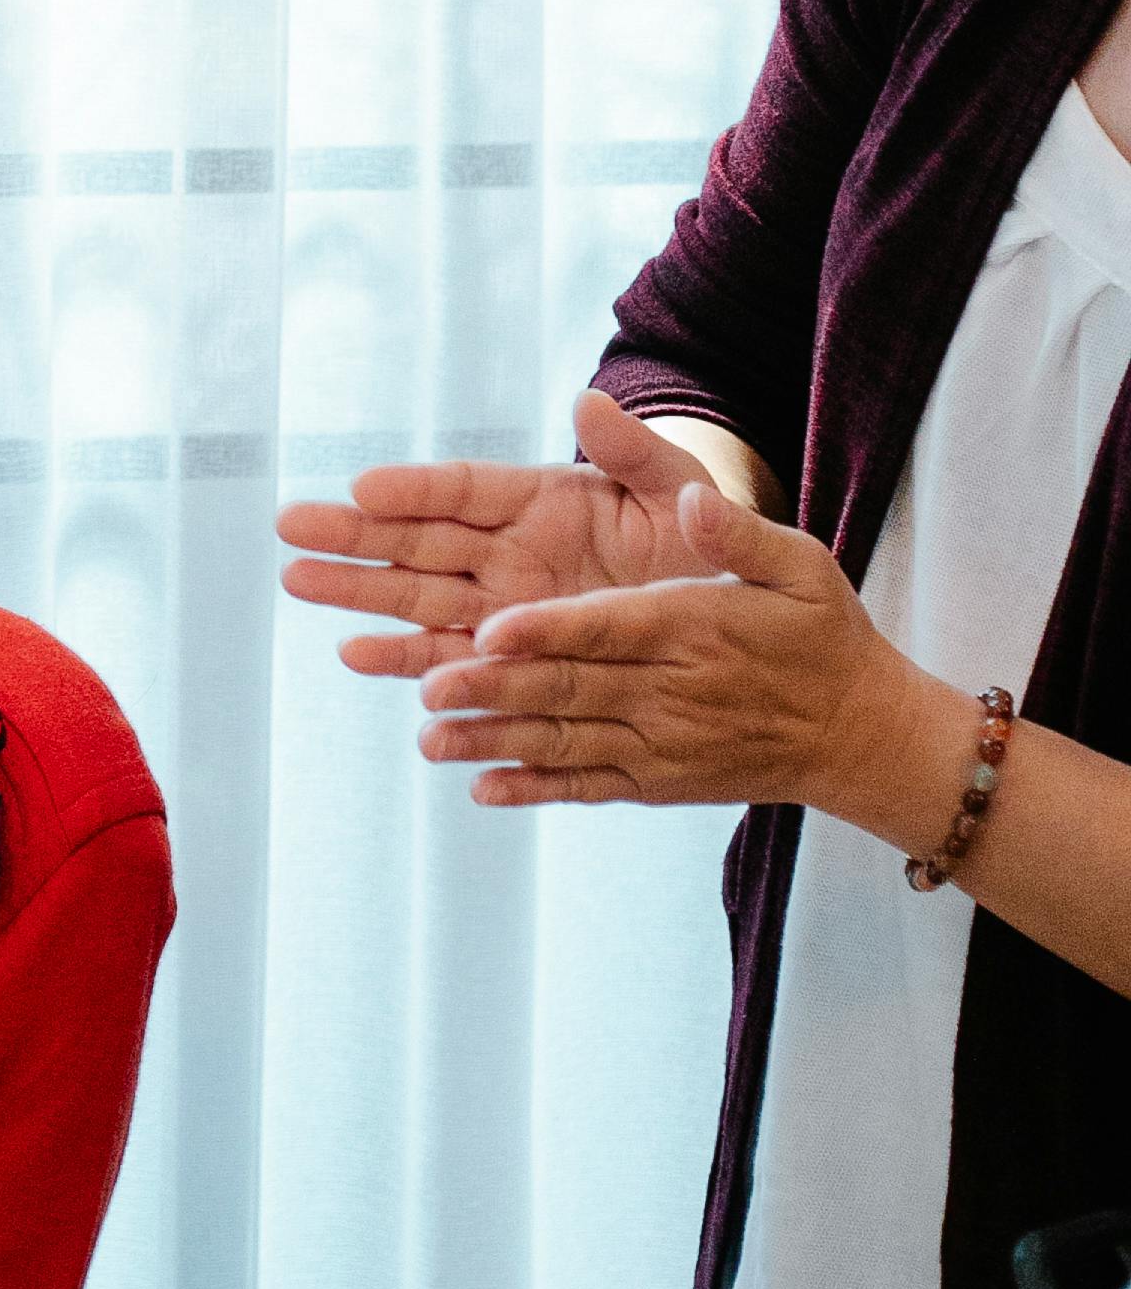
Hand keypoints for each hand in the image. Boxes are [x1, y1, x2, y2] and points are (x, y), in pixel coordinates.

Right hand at [279, 392, 727, 680]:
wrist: (729, 613)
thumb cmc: (703, 537)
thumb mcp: (679, 490)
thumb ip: (636, 452)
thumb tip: (590, 400)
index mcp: (545, 500)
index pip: (468, 489)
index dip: (417, 489)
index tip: (364, 487)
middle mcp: (511, 551)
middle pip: (420, 540)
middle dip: (355, 535)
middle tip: (290, 526)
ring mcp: (505, 607)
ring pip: (418, 597)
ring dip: (358, 592)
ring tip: (297, 580)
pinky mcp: (513, 660)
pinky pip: (452, 662)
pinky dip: (404, 660)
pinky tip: (353, 653)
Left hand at [418, 464, 969, 838]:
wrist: (860, 735)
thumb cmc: (824, 636)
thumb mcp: (803, 567)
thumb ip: (739, 532)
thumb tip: (693, 498)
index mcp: (695, 629)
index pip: (610, 629)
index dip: (549, 631)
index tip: (491, 630)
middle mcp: (672, 694)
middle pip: (572, 689)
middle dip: (497, 689)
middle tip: (429, 684)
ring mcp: (662, 746)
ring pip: (567, 743)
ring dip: (496, 743)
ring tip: (430, 740)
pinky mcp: (659, 782)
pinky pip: (590, 787)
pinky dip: (536, 790)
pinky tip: (482, 790)